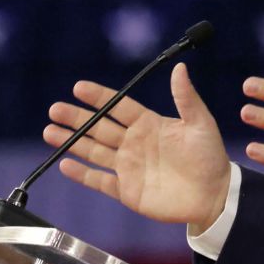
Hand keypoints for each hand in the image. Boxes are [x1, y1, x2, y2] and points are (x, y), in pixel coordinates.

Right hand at [44, 63, 230, 232]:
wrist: (214, 195)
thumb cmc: (210, 157)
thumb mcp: (200, 123)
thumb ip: (186, 98)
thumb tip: (180, 67)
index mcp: (149, 124)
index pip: (118, 106)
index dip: (99, 97)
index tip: (79, 87)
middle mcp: (134, 143)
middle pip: (99, 127)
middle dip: (76, 118)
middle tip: (55, 109)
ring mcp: (128, 167)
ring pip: (93, 151)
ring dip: (72, 141)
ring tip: (50, 131)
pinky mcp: (127, 190)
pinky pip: (100, 180)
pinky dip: (82, 174)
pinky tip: (65, 164)